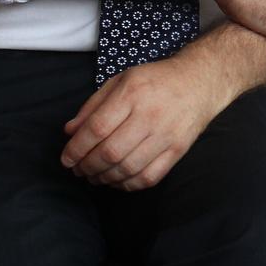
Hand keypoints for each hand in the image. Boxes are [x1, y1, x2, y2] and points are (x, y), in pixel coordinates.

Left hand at [60, 56, 225, 190]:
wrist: (199, 82)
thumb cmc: (155, 80)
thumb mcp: (121, 80)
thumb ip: (93, 105)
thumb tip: (70, 132)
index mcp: (132, 93)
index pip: (97, 128)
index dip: (77, 148)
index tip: (66, 159)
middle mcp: (149, 115)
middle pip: (110, 152)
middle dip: (87, 166)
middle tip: (78, 170)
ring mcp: (166, 135)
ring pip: (128, 168)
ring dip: (104, 178)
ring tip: (94, 176)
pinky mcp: (178, 150)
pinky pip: (149, 177)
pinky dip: (128, 185)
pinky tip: (116, 180)